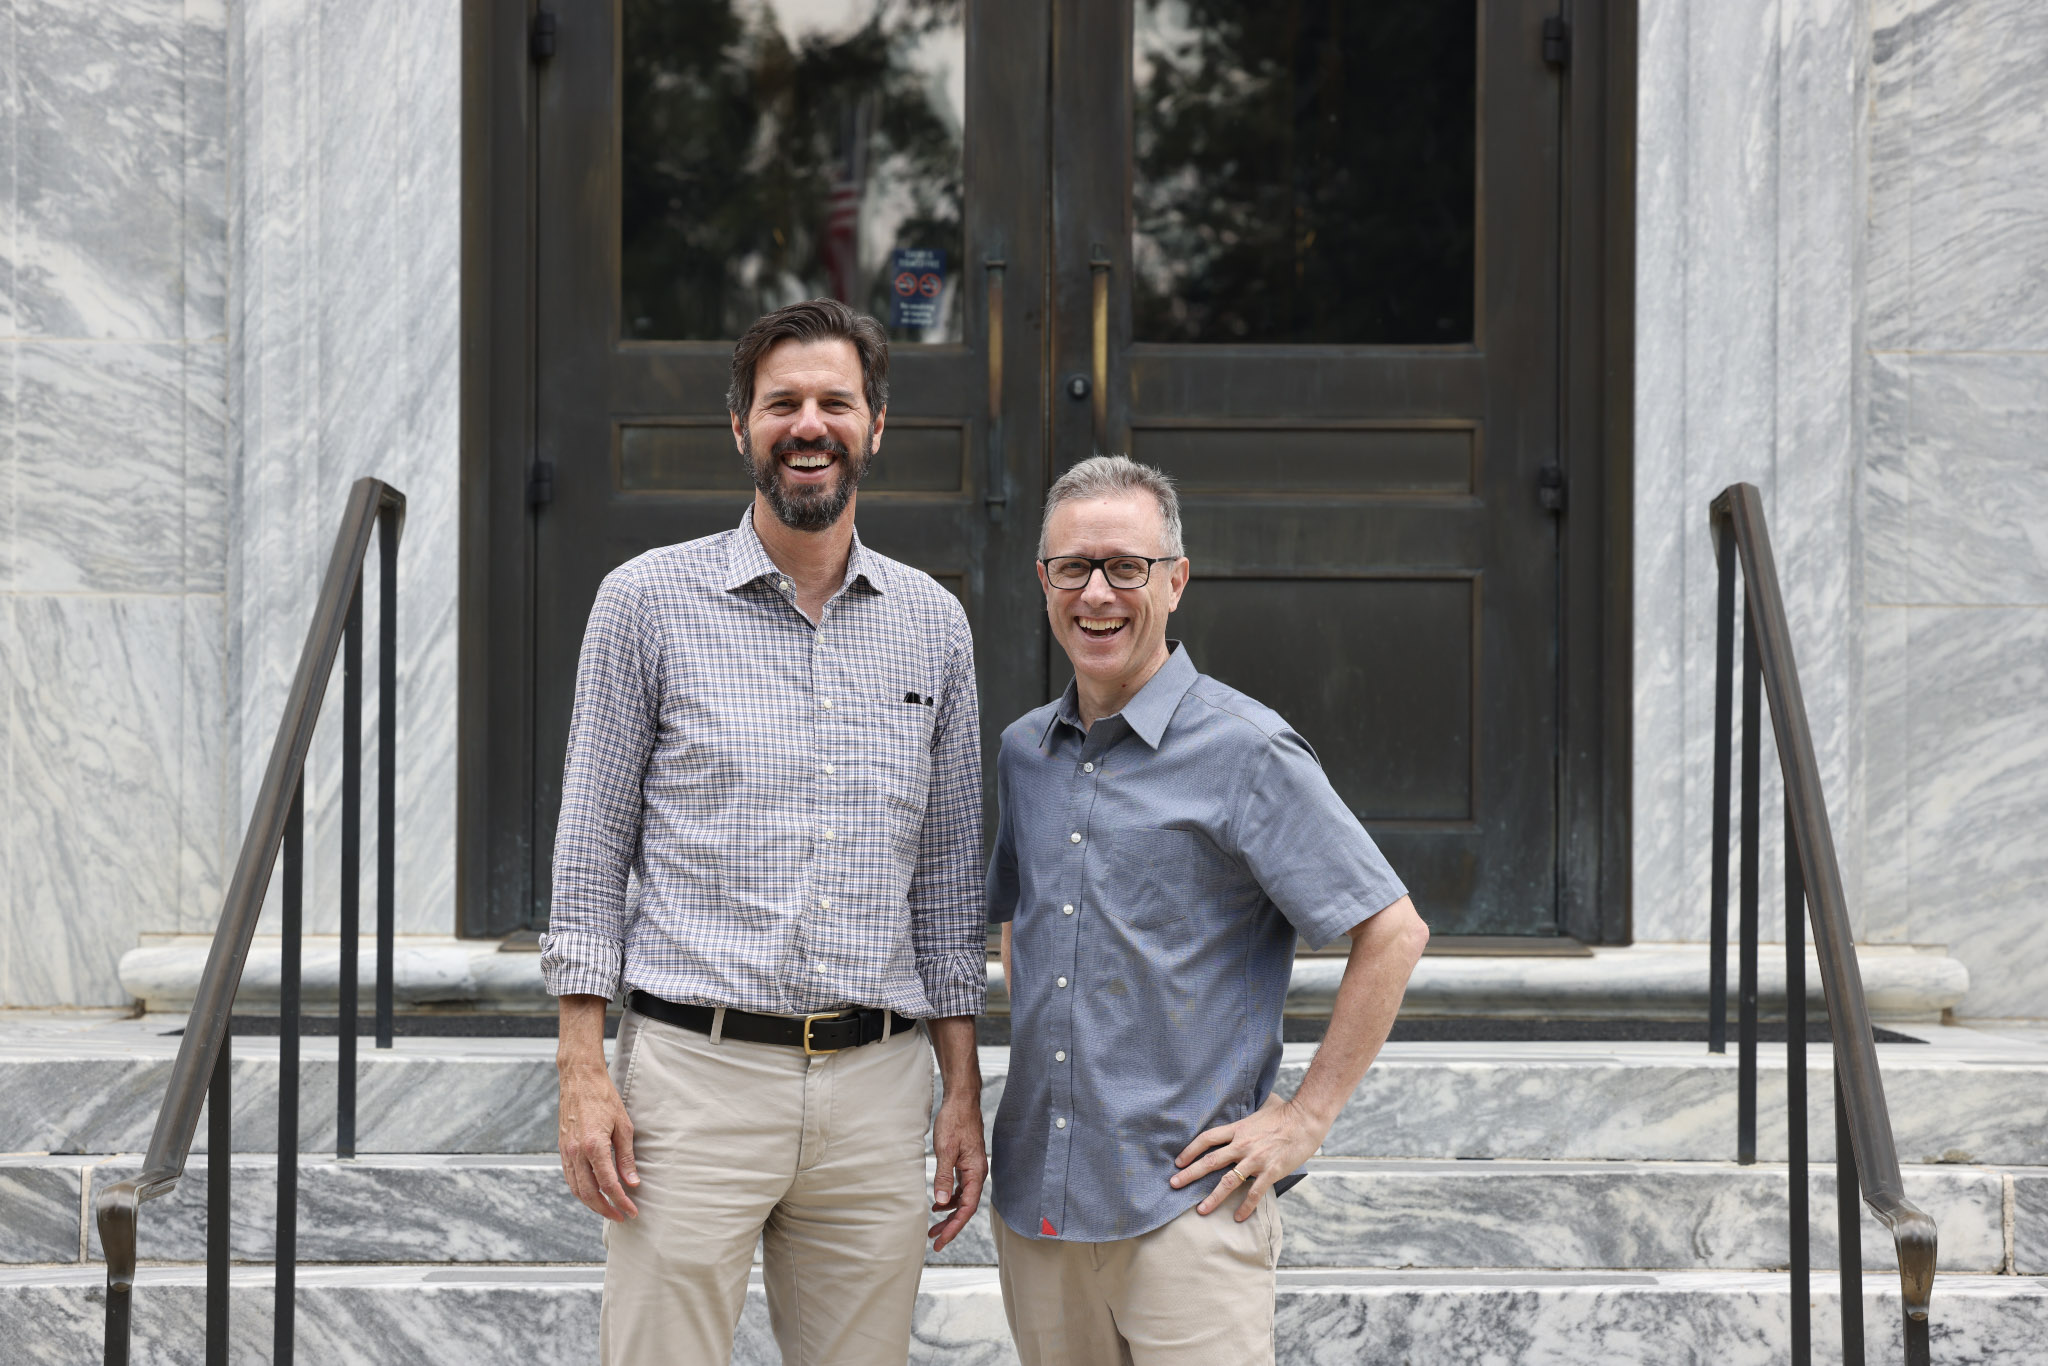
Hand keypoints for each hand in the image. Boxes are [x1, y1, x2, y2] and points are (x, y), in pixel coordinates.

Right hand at [558, 1059, 639, 1220]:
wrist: (579, 1079)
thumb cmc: (605, 1098)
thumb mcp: (624, 1125)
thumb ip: (626, 1157)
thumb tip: (632, 1183)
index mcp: (594, 1146)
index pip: (608, 1184)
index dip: (621, 1201)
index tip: (632, 1211)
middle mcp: (576, 1152)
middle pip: (589, 1193)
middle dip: (606, 1209)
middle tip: (621, 1217)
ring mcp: (566, 1152)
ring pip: (576, 1189)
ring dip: (592, 1204)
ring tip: (608, 1209)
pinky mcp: (562, 1149)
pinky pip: (570, 1178)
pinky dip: (581, 1191)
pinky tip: (593, 1193)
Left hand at [927, 1093, 986, 1250]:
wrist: (961, 1101)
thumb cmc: (955, 1121)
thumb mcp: (946, 1150)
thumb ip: (944, 1177)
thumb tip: (940, 1202)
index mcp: (975, 1172)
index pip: (966, 1208)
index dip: (954, 1226)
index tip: (941, 1240)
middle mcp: (977, 1173)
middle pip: (965, 1208)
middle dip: (951, 1226)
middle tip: (935, 1242)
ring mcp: (972, 1169)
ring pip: (962, 1199)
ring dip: (949, 1214)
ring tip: (933, 1227)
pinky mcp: (966, 1164)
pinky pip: (960, 1188)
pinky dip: (949, 1199)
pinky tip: (938, 1204)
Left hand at [1169, 1091, 1325, 1220]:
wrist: (1306, 1119)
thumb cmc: (1285, 1112)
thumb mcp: (1260, 1108)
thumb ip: (1248, 1115)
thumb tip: (1244, 1111)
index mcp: (1238, 1129)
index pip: (1207, 1139)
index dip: (1190, 1150)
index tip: (1178, 1162)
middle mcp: (1242, 1145)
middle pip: (1210, 1161)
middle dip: (1190, 1174)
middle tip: (1174, 1185)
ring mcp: (1255, 1160)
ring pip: (1227, 1181)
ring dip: (1212, 1197)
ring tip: (1200, 1210)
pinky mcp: (1270, 1171)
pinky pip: (1254, 1193)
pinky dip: (1245, 1207)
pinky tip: (1238, 1217)